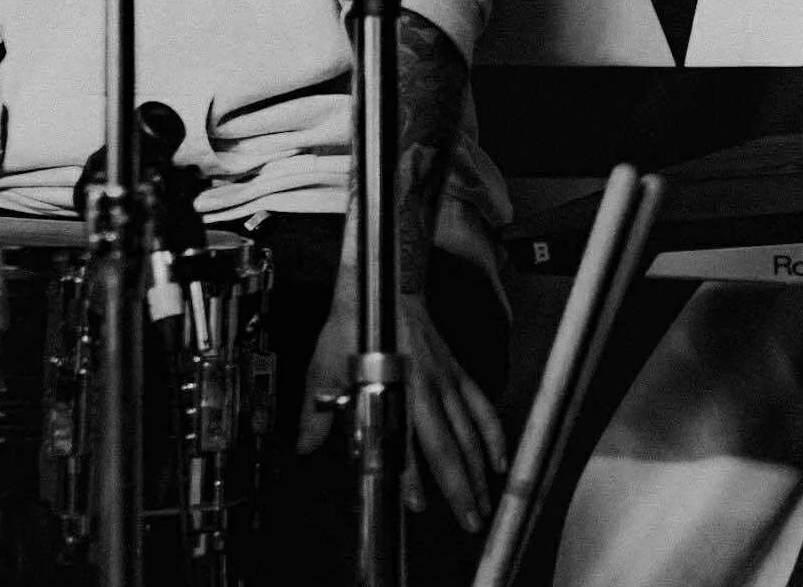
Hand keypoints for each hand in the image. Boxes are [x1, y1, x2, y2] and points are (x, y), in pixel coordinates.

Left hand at [297, 288, 506, 535]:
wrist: (383, 281)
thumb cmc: (354, 322)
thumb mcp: (325, 362)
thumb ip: (317, 408)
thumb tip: (304, 444)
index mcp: (393, 388)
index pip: (405, 442)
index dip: (412, 476)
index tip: (417, 505)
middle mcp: (425, 389)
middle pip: (448, 447)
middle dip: (461, 487)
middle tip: (470, 521)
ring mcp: (445, 380)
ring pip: (469, 433)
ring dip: (478, 470)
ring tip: (484, 502)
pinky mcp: (456, 371)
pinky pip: (481, 406)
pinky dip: (494, 432)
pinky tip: (499, 457)